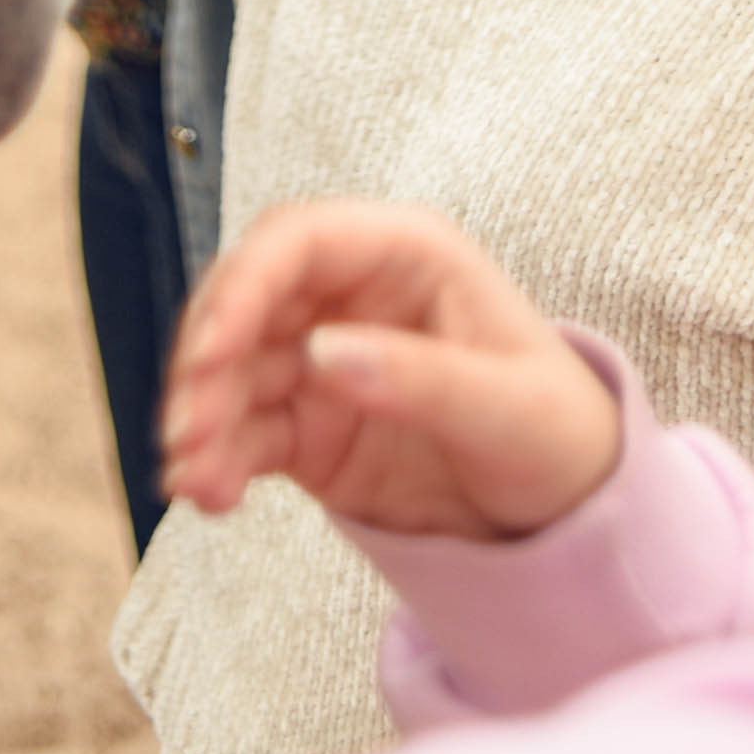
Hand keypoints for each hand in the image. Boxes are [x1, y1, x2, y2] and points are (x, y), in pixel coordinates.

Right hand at [160, 202, 621, 541]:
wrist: (566, 513)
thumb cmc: (556, 432)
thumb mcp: (508, 407)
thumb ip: (421, 379)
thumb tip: (324, 355)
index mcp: (406, 253)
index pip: (300, 241)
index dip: (244, 284)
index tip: (212, 349)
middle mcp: (351, 293)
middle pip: (248, 299)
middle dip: (206, 357)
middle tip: (187, 426)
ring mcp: (323, 357)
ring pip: (233, 367)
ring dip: (201, 415)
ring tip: (192, 477)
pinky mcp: (307, 421)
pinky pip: (244, 428)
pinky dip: (216, 457)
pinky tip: (207, 494)